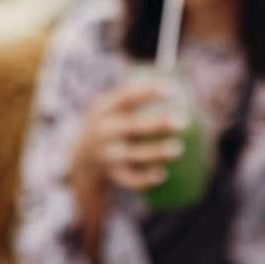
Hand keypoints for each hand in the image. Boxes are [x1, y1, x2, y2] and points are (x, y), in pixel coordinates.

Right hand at [69, 82, 186, 263]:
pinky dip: (144, 179)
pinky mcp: (111, 174)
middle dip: (159, 123)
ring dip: (156, 153)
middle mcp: (104, 130)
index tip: (174, 91)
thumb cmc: (110, 126)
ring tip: (178, 149)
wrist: (80, 160)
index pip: (127, 96)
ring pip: (134, 154)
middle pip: (134, 125)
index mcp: (104, 108)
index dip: (150, 92)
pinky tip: (162, 175)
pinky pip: (129, 179)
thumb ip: (135, 96)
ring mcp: (106, 153)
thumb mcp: (111, 107)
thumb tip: (176, 84)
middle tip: (183, 121)